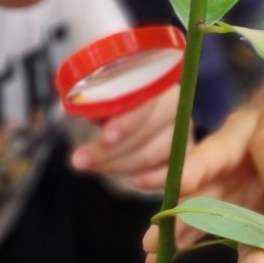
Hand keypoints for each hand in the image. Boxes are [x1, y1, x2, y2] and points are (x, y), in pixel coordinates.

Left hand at [71, 83, 185, 183]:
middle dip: (111, 150)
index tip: (106, 137)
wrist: (134, 109)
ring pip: (153, 154)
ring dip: (118, 164)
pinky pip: (170, 173)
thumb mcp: (104, 92)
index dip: (128, 122)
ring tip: (86, 165)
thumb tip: (82, 109)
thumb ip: (98, 100)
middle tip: (79, 160)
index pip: (147, 104)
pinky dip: (152, 179)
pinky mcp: (184, 154)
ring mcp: (183, 131)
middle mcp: (176, 105)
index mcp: (159, 82)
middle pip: (149, 132)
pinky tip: (132, 180)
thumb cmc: (116, 98)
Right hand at [142, 101, 263, 262]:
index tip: (179, 185)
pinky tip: (171, 257)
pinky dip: (200, 244)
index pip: (215, 152)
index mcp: (237, 136)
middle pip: (198, 189)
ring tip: (153, 256)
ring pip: (202, 214)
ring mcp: (229, 192)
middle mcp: (224, 166)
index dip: (197, 168)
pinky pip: (220, 232)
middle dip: (177, 214)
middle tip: (152, 239)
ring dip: (180, 234)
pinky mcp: (239, 215)